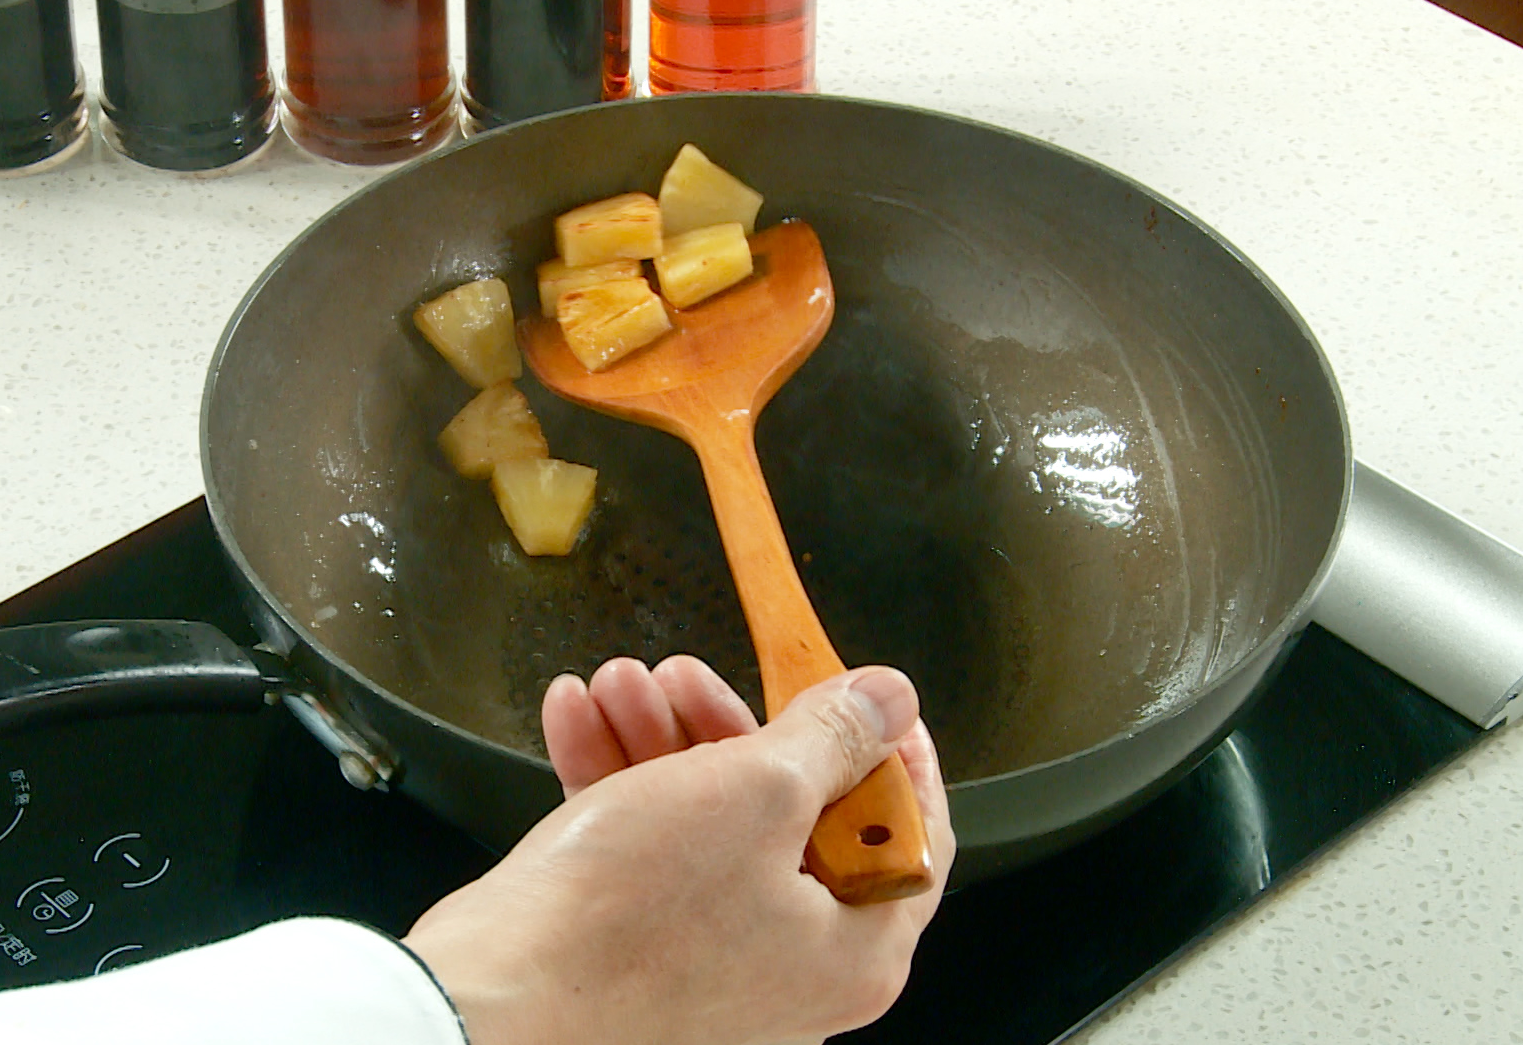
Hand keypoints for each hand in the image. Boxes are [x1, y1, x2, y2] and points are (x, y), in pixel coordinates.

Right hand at [402, 656, 954, 1044]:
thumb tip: (891, 700)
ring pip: (711, 820)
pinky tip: (577, 716)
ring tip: (618, 681)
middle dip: (730, 724)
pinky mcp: (644, 949)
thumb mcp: (757, 792)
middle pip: (797, 814)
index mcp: (854, 948)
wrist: (491, 1002)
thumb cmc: (631, 921)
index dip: (892, 753)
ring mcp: (714, 958)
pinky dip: (617, 781)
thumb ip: (835, 736)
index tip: (864, 697)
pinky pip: (651, 849)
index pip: (911, 837)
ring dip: (661, 738)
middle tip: (690, 672)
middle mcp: (794, 965)